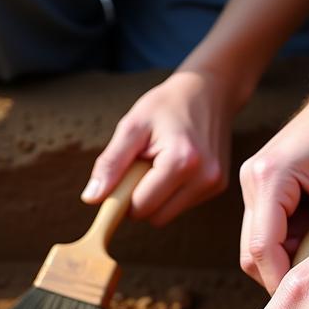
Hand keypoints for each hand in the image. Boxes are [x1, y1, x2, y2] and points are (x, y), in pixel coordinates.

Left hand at [81, 70, 232, 226]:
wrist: (209, 89)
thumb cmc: (166, 105)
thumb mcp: (132, 126)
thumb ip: (111, 163)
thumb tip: (91, 198)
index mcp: (182, 161)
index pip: (140, 208)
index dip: (124, 196)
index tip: (123, 175)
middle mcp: (204, 178)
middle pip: (155, 218)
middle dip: (141, 199)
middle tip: (143, 166)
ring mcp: (214, 185)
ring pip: (167, 216)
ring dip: (156, 197)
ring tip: (160, 163)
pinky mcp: (218, 187)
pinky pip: (181, 206)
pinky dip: (171, 193)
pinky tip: (175, 167)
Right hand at [239, 84, 308, 292]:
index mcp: (269, 177)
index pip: (262, 247)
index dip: (280, 281)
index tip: (308, 299)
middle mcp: (251, 183)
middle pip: (252, 253)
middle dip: (281, 274)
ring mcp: (253, 188)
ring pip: (257, 247)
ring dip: (286, 260)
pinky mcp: (261, 192)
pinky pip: (268, 233)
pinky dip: (290, 246)